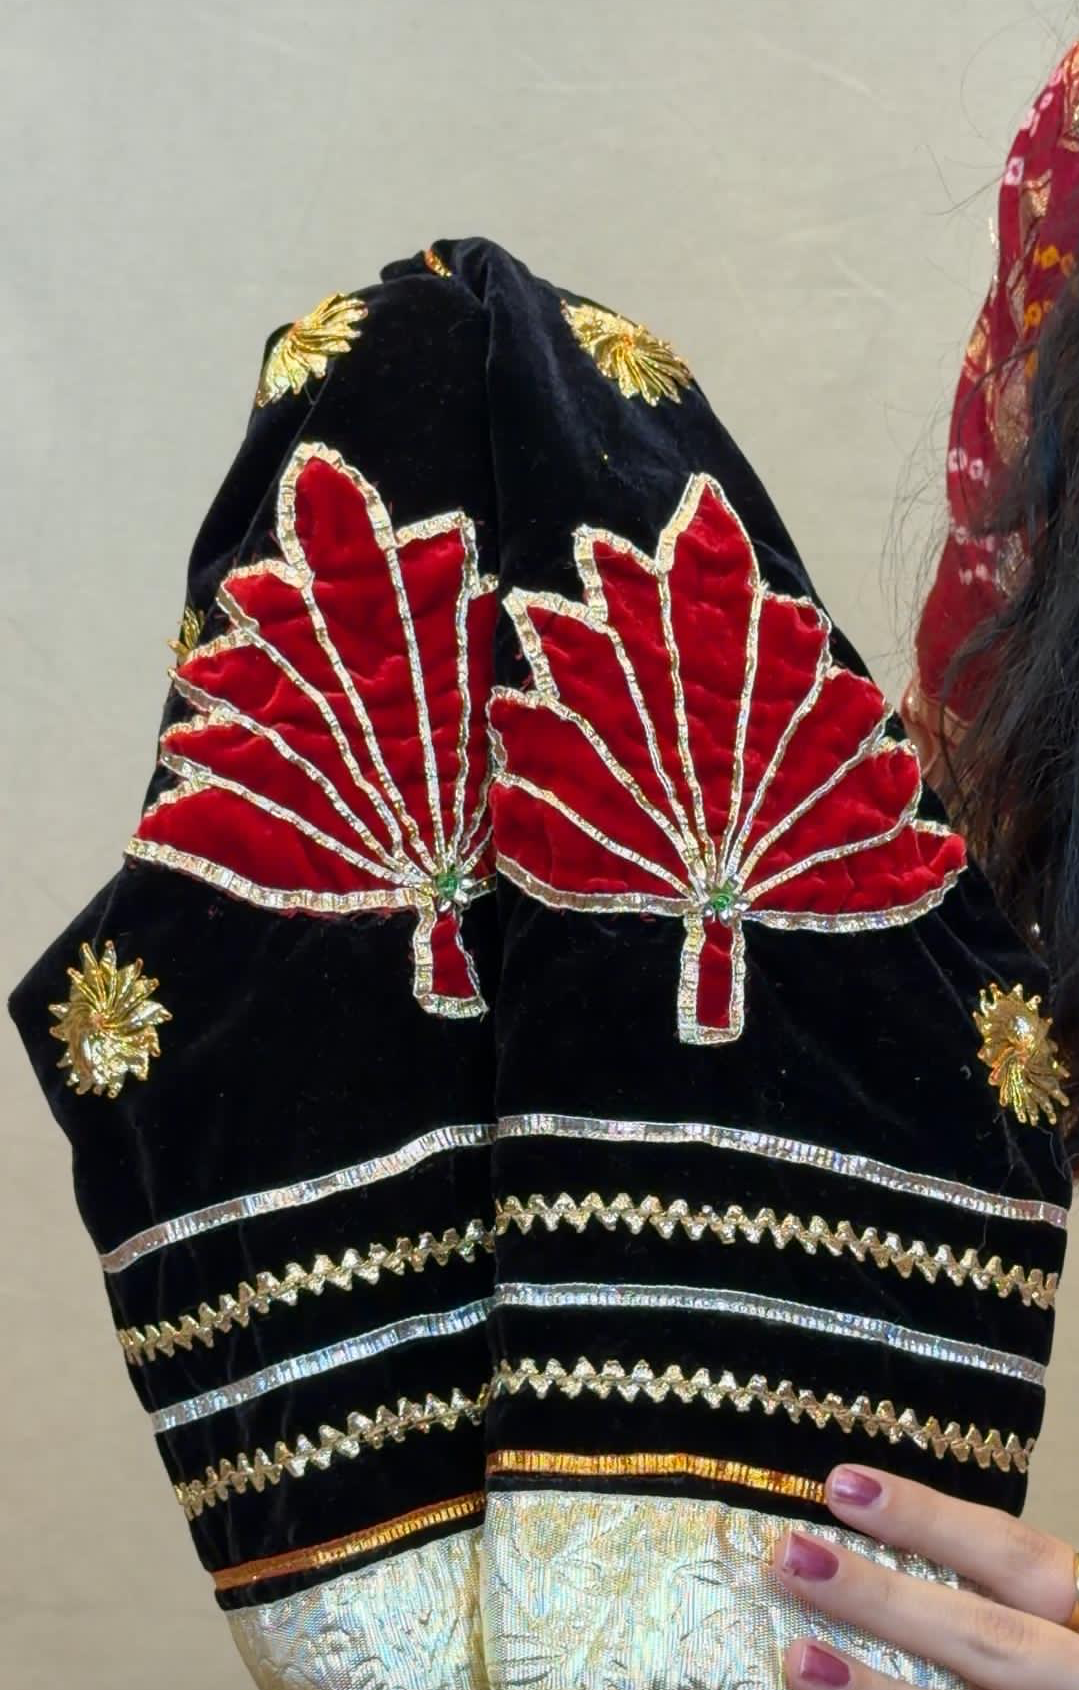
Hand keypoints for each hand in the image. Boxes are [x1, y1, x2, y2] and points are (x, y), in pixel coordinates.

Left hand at [770, 1464, 1078, 1687]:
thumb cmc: (1055, 1653)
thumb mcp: (1047, 1610)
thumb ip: (983, 1586)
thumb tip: (865, 1543)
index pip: (1012, 1551)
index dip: (929, 1517)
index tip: (843, 1484)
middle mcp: (1075, 1670)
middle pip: (986, 1635)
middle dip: (885, 1598)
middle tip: (794, 1556)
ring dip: (875, 1687)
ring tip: (800, 1657)